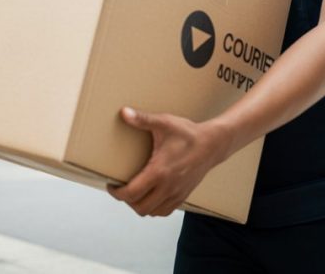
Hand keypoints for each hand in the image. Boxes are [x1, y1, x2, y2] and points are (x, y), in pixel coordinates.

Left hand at [108, 107, 230, 216]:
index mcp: (159, 172)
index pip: (132, 193)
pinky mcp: (183, 196)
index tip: (111, 185)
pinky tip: (150, 196)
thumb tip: (124, 112)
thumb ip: (142, 119)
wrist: (213, 144)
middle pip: (140, 207)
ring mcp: (177, 194)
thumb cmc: (188, 134)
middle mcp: (168, 187)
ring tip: (133, 192)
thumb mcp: (164, 123)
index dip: (117, 193)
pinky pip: (165, 211)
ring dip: (140, 206)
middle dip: (126, 200)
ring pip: (153, 212)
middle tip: (120, 188)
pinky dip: (154, 208)